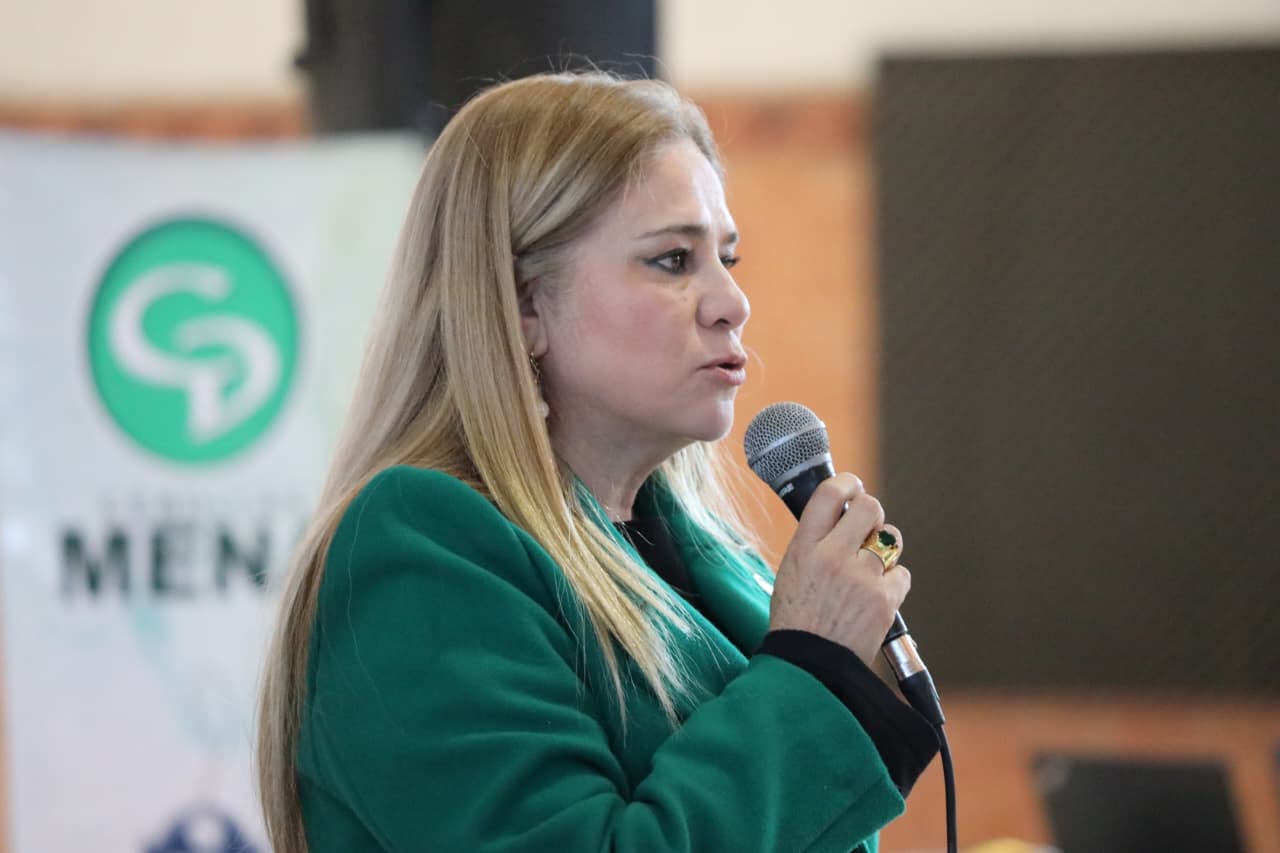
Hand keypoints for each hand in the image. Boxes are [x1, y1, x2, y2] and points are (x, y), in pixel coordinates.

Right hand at [768, 473, 910, 666]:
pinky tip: (875, 598)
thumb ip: (816, 542)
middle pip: (869, 507)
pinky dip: (893, 583)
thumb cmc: (798, 620)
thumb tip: (843, 515)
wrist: (811, 668)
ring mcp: (862, 577)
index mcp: (804, 548)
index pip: (829, 495)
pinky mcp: (885, 599)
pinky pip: (902, 574)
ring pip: (891, 539)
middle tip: (866, 527)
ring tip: (868, 571)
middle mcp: (833, 557)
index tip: (852, 487)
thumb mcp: (791, 572)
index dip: (847, 484)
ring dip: (884, 549)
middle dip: (872, 513)